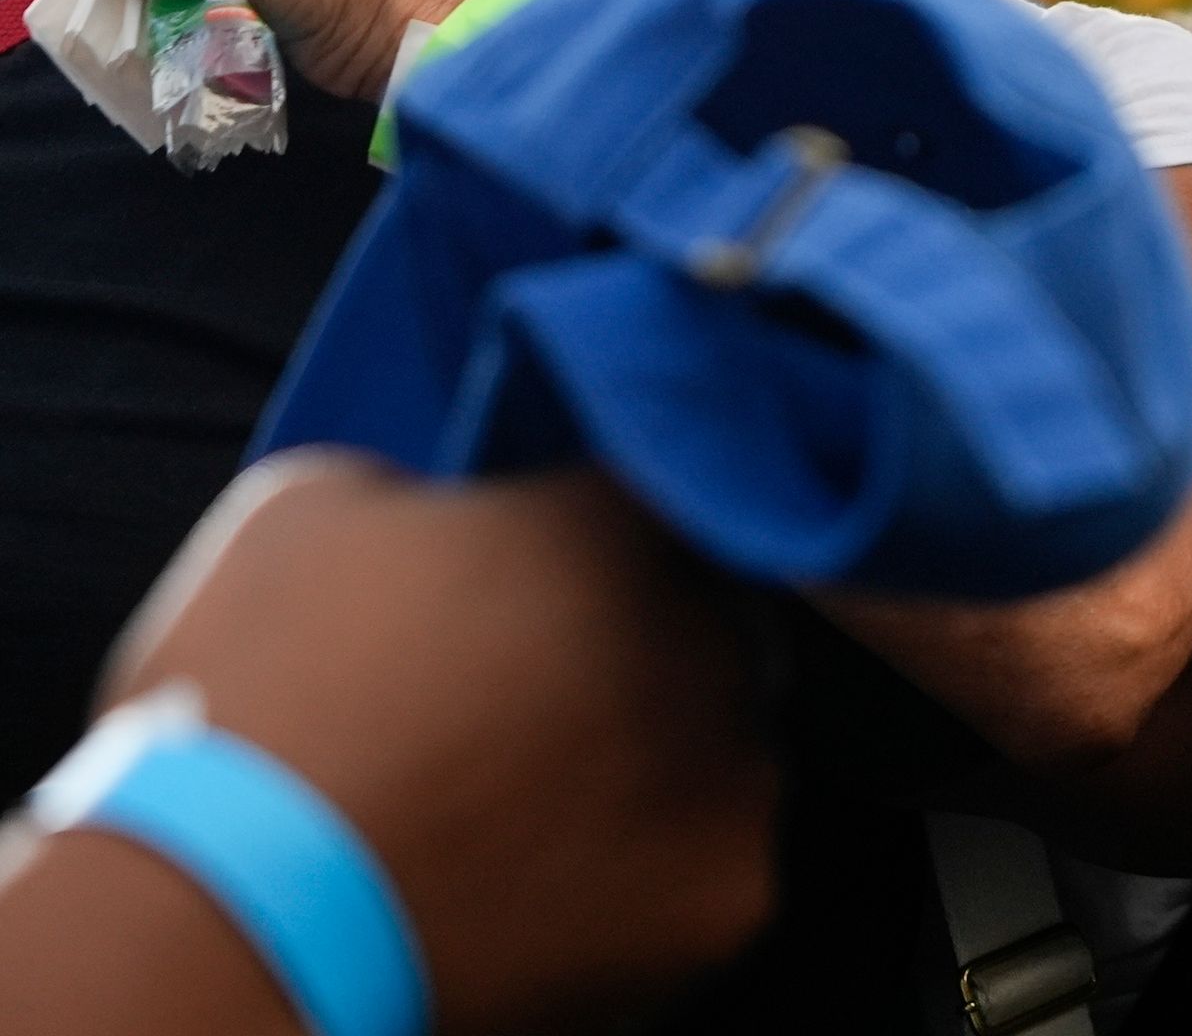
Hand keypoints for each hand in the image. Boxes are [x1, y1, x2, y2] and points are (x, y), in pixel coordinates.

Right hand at [86, 455, 778, 1033]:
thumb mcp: (304, 518)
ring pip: (715, 750)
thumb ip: (421, 493)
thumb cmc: (253, 712)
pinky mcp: (729, 890)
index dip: (579, 550)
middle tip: (516, 712)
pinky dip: (641, 879)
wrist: (233, 920)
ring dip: (645, 769)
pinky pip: (700, 869)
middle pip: (696, 628)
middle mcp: (712, 629)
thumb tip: (446, 515)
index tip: (521, 595)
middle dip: (626, 659)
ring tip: (517, 812)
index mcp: (619, 521)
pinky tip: (543, 885)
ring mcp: (737, 765)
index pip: (643, 502)